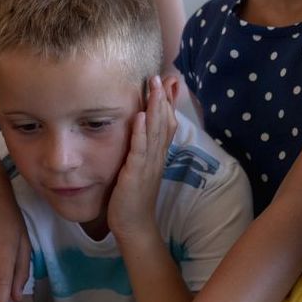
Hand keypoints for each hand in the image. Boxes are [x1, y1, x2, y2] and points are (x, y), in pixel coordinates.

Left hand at [105, 76, 176, 240]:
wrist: (134, 226)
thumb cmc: (133, 197)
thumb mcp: (140, 168)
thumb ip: (142, 149)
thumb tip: (140, 130)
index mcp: (158, 155)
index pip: (167, 124)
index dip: (168, 103)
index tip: (167, 82)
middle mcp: (157, 157)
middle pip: (164, 123)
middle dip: (163, 98)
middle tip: (161, 76)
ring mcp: (148, 165)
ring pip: (156, 132)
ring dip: (156, 108)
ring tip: (154, 87)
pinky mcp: (136, 174)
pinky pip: (140, 150)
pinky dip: (141, 132)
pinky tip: (141, 116)